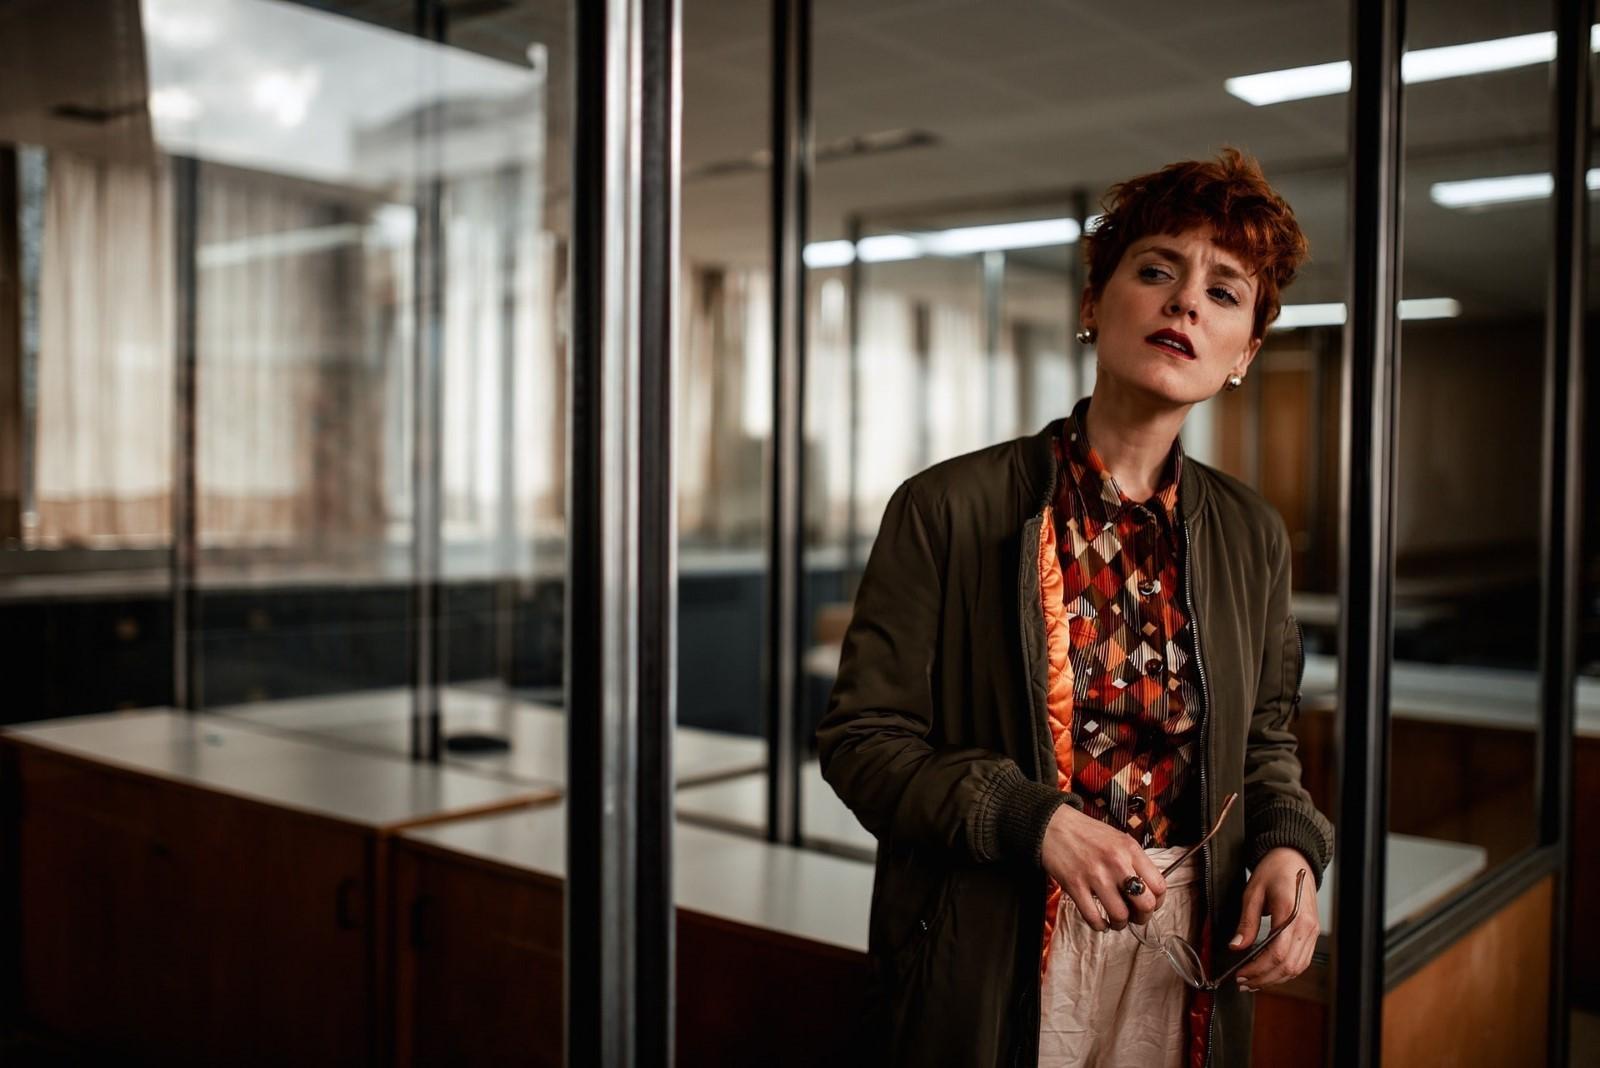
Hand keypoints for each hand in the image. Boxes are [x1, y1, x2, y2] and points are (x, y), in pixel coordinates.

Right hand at [1040, 803, 1166, 931]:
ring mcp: (1095, 875)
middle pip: (1145, 904)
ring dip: (1120, 924)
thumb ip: (1134, 861)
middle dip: (1142, 917)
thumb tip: (1147, 890)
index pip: (1159, 886)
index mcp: (1130, 849)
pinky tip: (1100, 921)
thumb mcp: (1118, 839)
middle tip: (1134, 917)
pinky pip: (1093, 918)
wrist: (1053, 825)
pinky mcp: (1075, 886)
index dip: (1158, 902)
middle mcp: (1116, 862)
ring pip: (1120, 915)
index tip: (1150, 905)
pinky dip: (1099, 926)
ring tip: (1115, 920)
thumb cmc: (1087, 833)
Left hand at [1230, 847, 1318, 990]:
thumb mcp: (1252, 893)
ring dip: (1275, 979)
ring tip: (1254, 981)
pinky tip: (1270, 972)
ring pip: (1297, 967)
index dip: (1257, 969)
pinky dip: (1286, 971)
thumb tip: (1236, 947)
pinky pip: (1302, 960)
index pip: (1276, 953)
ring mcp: (1312, 931)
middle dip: (1264, 979)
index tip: (1240, 974)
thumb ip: (1246, 923)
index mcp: (1290, 914)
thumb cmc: (1273, 872)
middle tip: (1243, 983)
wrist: (1294, 859)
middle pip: (1288, 966)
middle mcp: (1306, 926)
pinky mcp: (1313, 933)